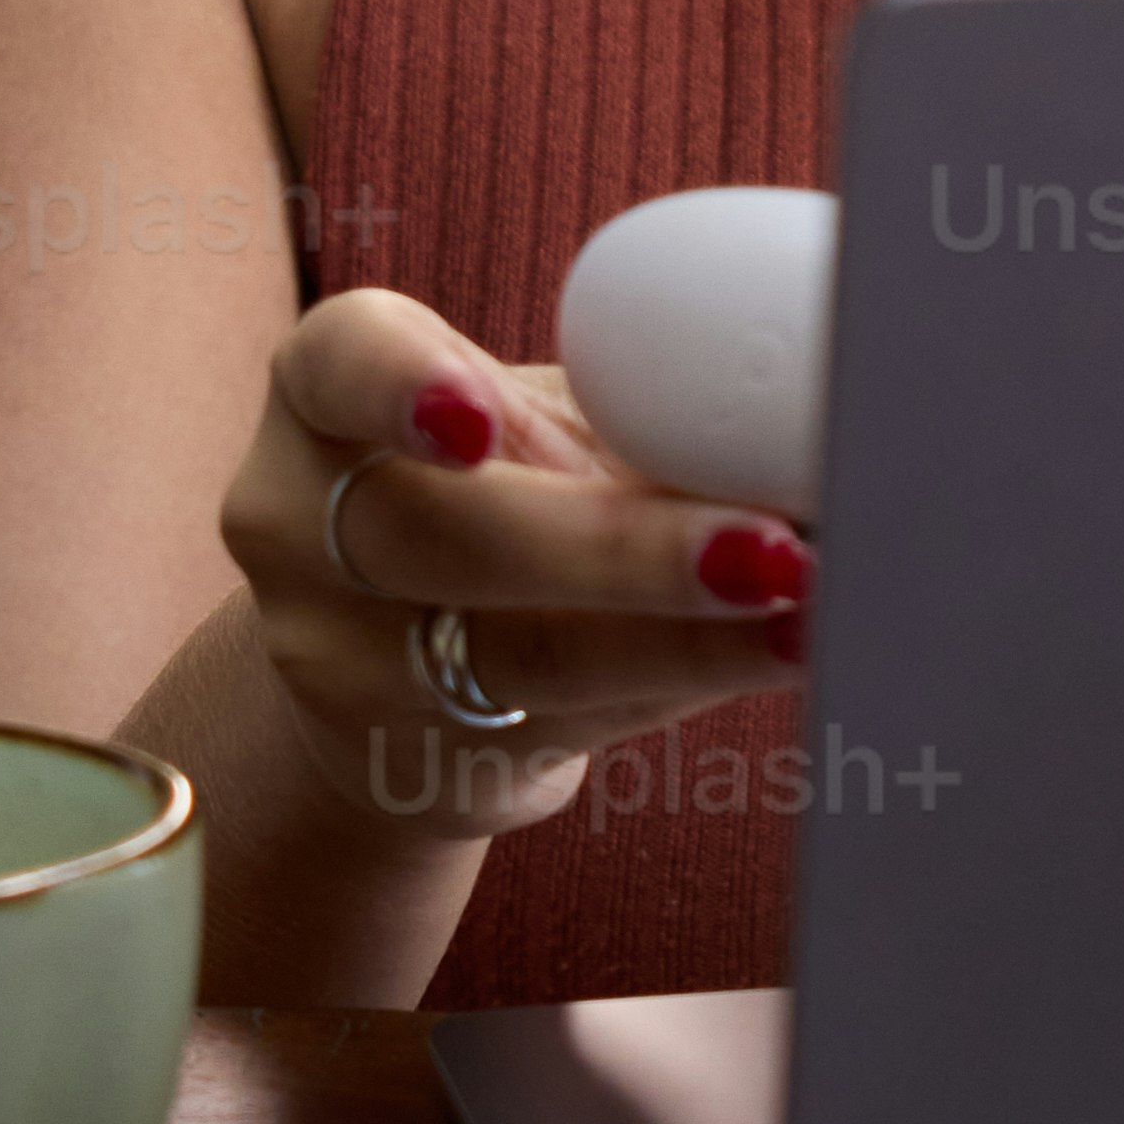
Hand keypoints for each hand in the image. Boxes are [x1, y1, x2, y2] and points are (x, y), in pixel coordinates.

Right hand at [219, 289, 812, 848]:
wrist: (396, 676)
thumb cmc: (500, 499)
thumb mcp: (519, 428)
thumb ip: (625, 400)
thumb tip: (819, 395)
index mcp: (326, 396)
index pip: (341, 366)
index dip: (404, 387)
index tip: (481, 421)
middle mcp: (304, 527)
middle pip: (449, 536)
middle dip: (623, 551)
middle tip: (769, 546)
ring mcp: (348, 660)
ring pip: (522, 652)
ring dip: (688, 636)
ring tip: (810, 609)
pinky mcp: (421, 758)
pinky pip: (574, 717)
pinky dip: (695, 678)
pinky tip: (783, 655)